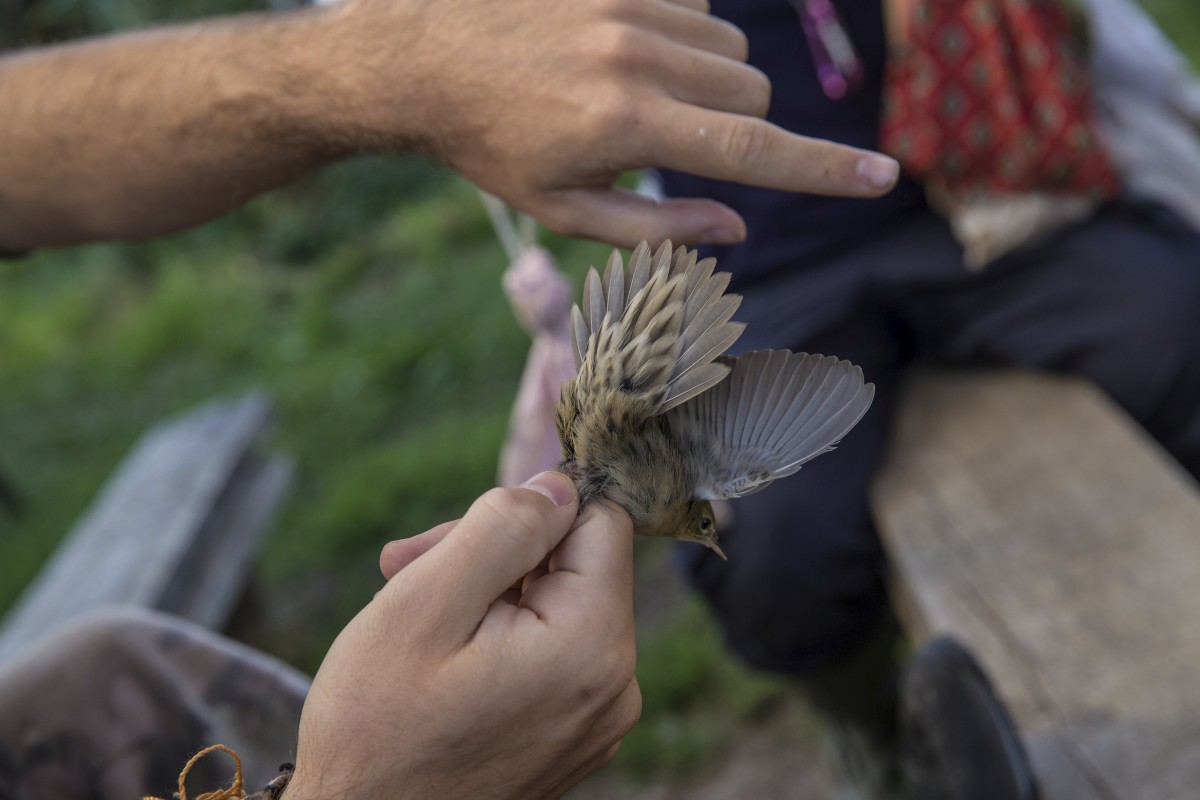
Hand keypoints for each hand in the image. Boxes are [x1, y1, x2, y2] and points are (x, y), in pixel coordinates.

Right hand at [284, 472, 639, 799]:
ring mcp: (596, 717)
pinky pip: (548, 651)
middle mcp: (614, 686)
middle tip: (407, 567)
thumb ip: (503, 528)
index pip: (599, 522)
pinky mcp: (572, 733)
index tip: (458, 538)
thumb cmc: (377, 727)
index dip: (528, 511)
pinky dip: (495, 636)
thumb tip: (560, 486)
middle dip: (491, 554)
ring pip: (554, 603)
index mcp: (592, 646)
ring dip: (483, 591)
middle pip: (573, 563)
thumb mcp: (426, 604)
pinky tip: (436, 649)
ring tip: (408, 610)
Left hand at [332, 0, 899, 247]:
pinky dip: (680, 35)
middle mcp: (635, 55)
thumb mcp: (565, 209)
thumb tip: (738, 226)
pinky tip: (620, 46)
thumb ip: (659, 224)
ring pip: (728, 45)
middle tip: (673, 138)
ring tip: (635, 90)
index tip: (881, 175)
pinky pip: (695, 2)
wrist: (420, 59)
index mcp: (625, 125)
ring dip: (706, 78)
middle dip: (734, 122)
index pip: (750, 148)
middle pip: (752, 88)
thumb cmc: (493, 147)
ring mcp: (625, 3)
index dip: (822, 169)